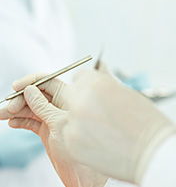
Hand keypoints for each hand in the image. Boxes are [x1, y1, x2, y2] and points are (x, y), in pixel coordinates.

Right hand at [0, 73, 107, 186]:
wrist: (81, 178)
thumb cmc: (78, 152)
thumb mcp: (58, 124)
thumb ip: (43, 106)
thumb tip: (29, 90)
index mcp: (69, 100)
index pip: (48, 82)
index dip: (31, 82)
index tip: (16, 87)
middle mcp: (60, 107)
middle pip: (36, 95)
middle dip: (19, 100)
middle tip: (7, 109)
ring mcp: (52, 119)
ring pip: (30, 109)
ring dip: (15, 111)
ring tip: (1, 115)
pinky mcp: (46, 131)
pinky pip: (30, 121)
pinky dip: (20, 121)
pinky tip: (11, 124)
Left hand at [63, 63, 175, 183]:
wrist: (153, 154)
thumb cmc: (144, 123)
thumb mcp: (126, 93)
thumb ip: (105, 81)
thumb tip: (99, 66)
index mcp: (93, 83)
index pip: (78, 77)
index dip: (87, 86)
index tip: (93, 94)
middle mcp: (80, 101)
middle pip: (69, 94)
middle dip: (79, 101)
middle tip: (96, 113)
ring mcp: (73, 122)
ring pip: (69, 116)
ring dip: (79, 121)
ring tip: (102, 131)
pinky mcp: (70, 141)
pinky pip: (70, 134)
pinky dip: (80, 138)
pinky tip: (99, 142)